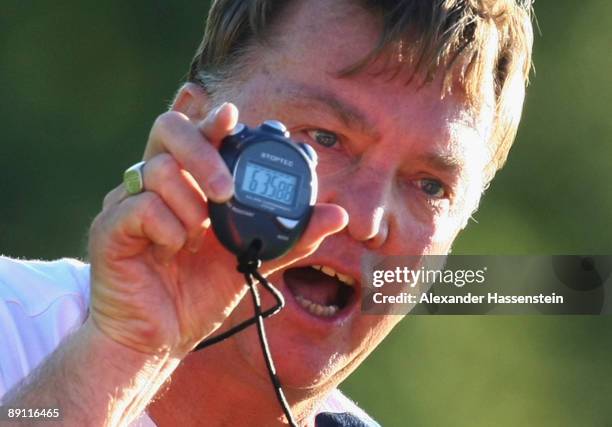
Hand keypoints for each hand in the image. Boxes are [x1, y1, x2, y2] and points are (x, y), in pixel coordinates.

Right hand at [87, 103, 347, 357]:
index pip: (196, 134)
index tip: (233, 116)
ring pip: (155, 169)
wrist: (160, 338)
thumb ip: (291, 236)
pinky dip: (168, 228)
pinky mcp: (109, 228)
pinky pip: (139, 207)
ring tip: (198, 236)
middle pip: (168, 130)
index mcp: (188, 184)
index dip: (213, 121)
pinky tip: (175, 250)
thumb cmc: (199, 294)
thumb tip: (339, 215)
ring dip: (189, 204)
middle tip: (226, 191)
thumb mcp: (251, 260)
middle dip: (202, 152)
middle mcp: (156, 184)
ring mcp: (128, 202)